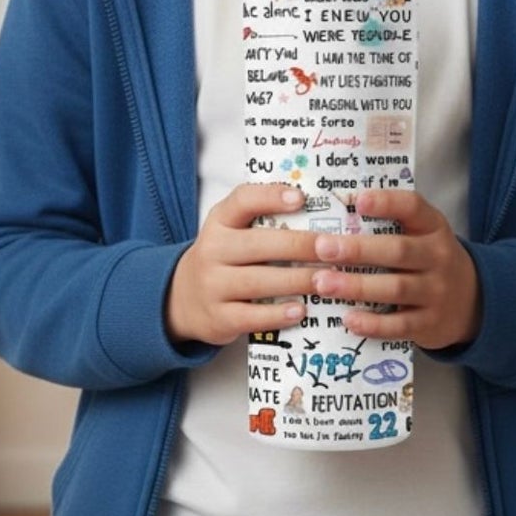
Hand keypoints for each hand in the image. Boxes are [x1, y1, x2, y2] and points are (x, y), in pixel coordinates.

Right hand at [166, 183, 319, 346]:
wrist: (182, 299)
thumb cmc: (224, 258)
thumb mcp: (232, 230)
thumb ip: (263, 218)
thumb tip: (317, 209)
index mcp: (220, 221)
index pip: (242, 201)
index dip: (271, 197)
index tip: (301, 198)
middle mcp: (212, 250)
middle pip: (258, 244)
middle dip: (300, 246)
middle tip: (333, 249)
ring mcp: (212, 286)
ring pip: (258, 282)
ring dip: (297, 280)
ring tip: (327, 280)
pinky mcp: (218, 318)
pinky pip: (251, 316)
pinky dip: (278, 315)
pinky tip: (301, 310)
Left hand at [310, 190, 482, 349]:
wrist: (474, 301)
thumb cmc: (429, 260)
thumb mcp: (423, 234)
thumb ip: (391, 223)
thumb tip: (335, 213)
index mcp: (433, 227)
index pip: (413, 207)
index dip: (386, 203)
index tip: (357, 201)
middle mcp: (438, 257)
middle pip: (398, 250)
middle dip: (358, 249)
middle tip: (323, 247)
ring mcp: (436, 292)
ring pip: (396, 288)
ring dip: (357, 286)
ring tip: (323, 283)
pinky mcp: (430, 324)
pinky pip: (400, 325)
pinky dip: (373, 324)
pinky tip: (348, 319)